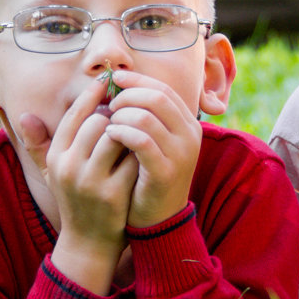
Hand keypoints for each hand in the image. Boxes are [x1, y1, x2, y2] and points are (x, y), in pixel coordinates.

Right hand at [19, 78, 135, 293]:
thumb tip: (24, 115)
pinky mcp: (115, 194)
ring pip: (116, 136)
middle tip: (127, 109)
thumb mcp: (52, 173)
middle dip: (115, 113)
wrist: (88, 243)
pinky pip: (133, 158)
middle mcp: (70, 169)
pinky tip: (147, 146)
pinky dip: (141, 149)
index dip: (91, 96)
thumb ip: (39, 144)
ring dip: (129, 128)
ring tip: (137, 125)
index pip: (73, 116)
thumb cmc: (74, 200)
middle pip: (97, 122)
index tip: (106, 82)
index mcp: (56, 158)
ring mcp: (92, 182)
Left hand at [102, 69, 201, 227]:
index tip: (115, 79)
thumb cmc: (149, 175)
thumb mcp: (156, 142)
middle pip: (157, 97)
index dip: (138, 81)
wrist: (159, 219)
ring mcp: (181, 154)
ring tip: (108, 125)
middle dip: (127, 96)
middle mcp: (190, 136)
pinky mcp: (165, 171)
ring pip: (146, 116)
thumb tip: (123, 84)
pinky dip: (121, 133)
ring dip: (120, 116)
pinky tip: (109, 136)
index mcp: (189, 124)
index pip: (164, 89)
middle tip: (110, 106)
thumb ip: (148, 116)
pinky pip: (141, 141)